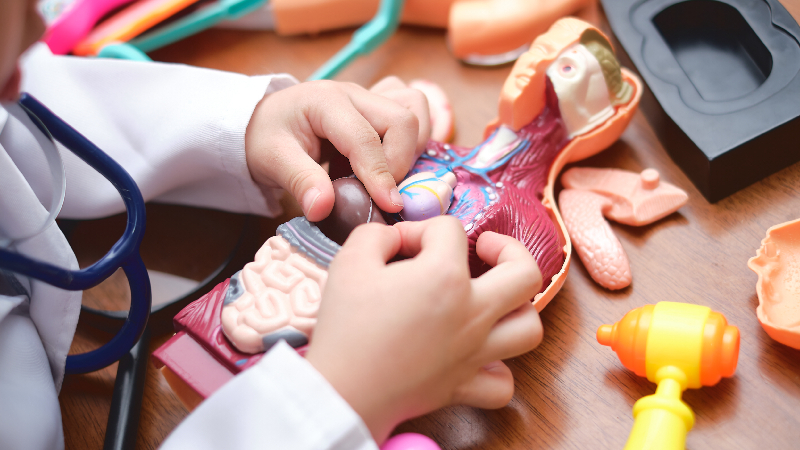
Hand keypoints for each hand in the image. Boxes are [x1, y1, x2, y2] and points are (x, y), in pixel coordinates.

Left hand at [245, 77, 429, 220]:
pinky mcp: (378, 107)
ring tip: (390, 174)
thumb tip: (323, 210)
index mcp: (326, 101)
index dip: (380, 174)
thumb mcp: (272, 160)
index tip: (389, 206)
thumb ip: (300, 182)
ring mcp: (370, 97)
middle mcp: (355, 94)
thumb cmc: (268, 137)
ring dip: (413, 145)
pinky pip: (411, 110)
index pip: (365, 138)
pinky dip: (411, 137)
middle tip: (382, 192)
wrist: (265, 120)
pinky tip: (390, 161)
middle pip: (403, 119)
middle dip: (401, 161)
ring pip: (415, 108)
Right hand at [305, 217, 543, 442]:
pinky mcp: (464, 385)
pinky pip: (503, 383)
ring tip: (494, 298)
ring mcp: (474, 352)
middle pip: (525, 272)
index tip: (397, 245)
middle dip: (509, 249)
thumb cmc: (346, 327)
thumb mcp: (349, 261)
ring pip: (529, 327)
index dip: (420, 229)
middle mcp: (471, 312)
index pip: (450, 231)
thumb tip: (394, 237)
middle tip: (484, 249)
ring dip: (518, 307)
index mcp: (445, 277)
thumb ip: (377, 235)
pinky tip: (480, 355)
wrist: (341, 390)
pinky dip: (499, 368)